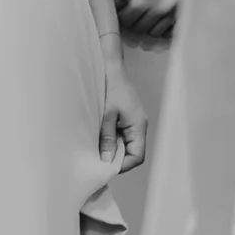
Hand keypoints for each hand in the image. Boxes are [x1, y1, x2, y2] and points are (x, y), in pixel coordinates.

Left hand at [100, 43, 148, 170]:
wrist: (110, 66)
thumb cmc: (110, 88)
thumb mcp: (107, 115)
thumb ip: (108, 139)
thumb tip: (107, 161)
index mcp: (139, 126)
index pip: (137, 156)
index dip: (123, 165)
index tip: (105, 168)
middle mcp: (139, 126)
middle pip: (132, 152)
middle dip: (116, 159)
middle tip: (97, 162)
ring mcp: (133, 122)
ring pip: (126, 145)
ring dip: (112, 149)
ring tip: (95, 151)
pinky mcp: (125, 118)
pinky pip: (121, 136)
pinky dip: (111, 140)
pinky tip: (98, 139)